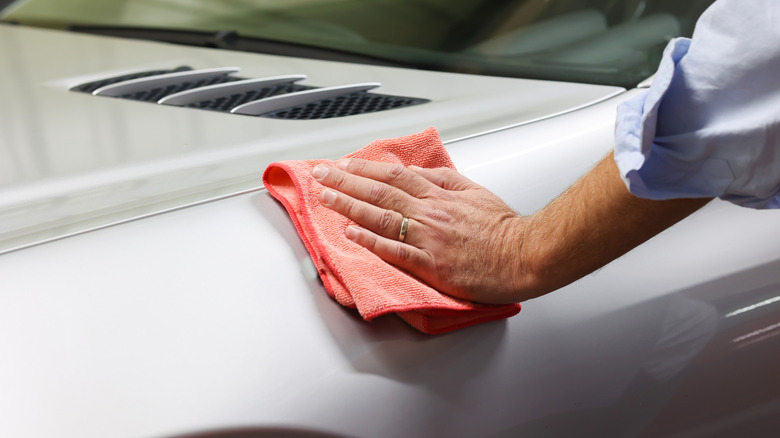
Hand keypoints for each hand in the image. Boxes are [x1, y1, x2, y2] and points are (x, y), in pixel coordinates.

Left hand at [311, 158, 532, 303]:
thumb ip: (442, 179)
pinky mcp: (431, 265)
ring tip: (327, 197)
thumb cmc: (503, 228)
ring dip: (350, 205)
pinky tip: (351, 232)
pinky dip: (370, 240)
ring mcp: (428, 239)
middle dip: (346, 181)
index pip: (394, 176)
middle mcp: (429, 213)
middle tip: (321, 174)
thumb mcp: (474, 191)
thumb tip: (414, 172)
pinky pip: (394, 251)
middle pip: (380, 192)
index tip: (343, 164)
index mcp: (440, 195)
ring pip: (381, 217)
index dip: (365, 168)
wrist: (525, 255)